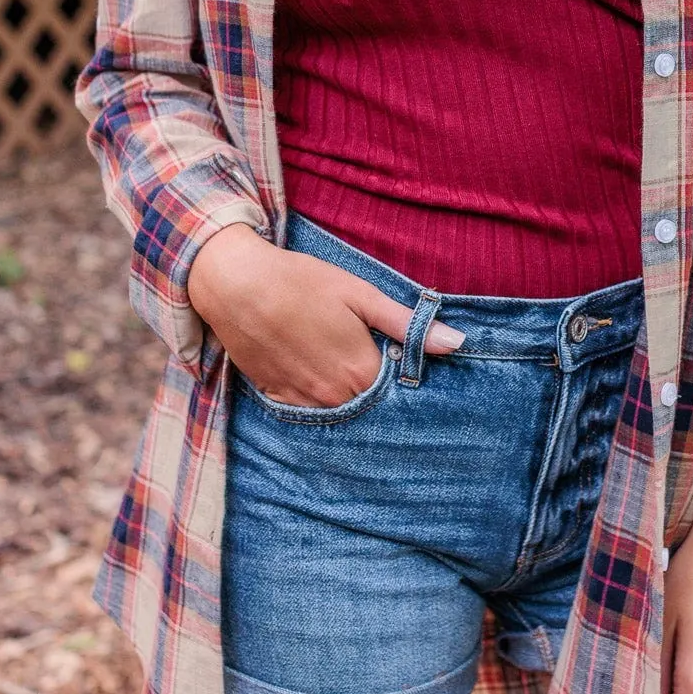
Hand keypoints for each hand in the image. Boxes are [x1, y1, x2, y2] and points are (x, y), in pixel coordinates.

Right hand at [187, 223, 464, 405]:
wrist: (236, 284)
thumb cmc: (302, 281)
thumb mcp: (360, 293)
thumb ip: (406, 324)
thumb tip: (456, 343)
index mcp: (361, 371)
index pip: (398, 392)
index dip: (405, 378)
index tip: (408, 366)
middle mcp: (334, 396)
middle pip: (370, 406)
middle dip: (380, 393)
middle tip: (376, 366)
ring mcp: (303, 401)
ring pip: (339, 412)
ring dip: (350, 398)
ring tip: (346, 369)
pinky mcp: (276, 397)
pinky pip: (307, 411)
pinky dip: (319, 399)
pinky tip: (318, 375)